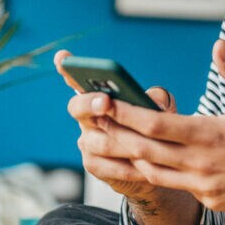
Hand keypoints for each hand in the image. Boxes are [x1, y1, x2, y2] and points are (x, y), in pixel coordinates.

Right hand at [55, 50, 177, 203]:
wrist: (158, 164)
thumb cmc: (155, 129)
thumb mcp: (161, 110)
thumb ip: (157, 100)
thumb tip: (153, 98)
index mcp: (99, 97)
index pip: (78, 79)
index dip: (67, 68)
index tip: (62, 56)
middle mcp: (87, 117)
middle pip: (77, 107)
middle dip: (90, 103)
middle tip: (105, 101)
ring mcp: (87, 141)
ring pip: (97, 140)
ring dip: (121, 141)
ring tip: (141, 142)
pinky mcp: (93, 165)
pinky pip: (107, 165)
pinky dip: (127, 166)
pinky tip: (143, 167)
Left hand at [101, 40, 224, 215]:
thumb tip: (219, 45)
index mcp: (211, 135)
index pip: (156, 125)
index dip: (126, 113)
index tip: (104, 101)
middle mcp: (202, 164)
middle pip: (144, 151)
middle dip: (114, 136)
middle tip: (88, 123)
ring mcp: (205, 186)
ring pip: (154, 172)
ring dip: (127, 158)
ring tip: (104, 142)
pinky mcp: (212, 200)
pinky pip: (175, 186)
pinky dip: (156, 172)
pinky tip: (144, 161)